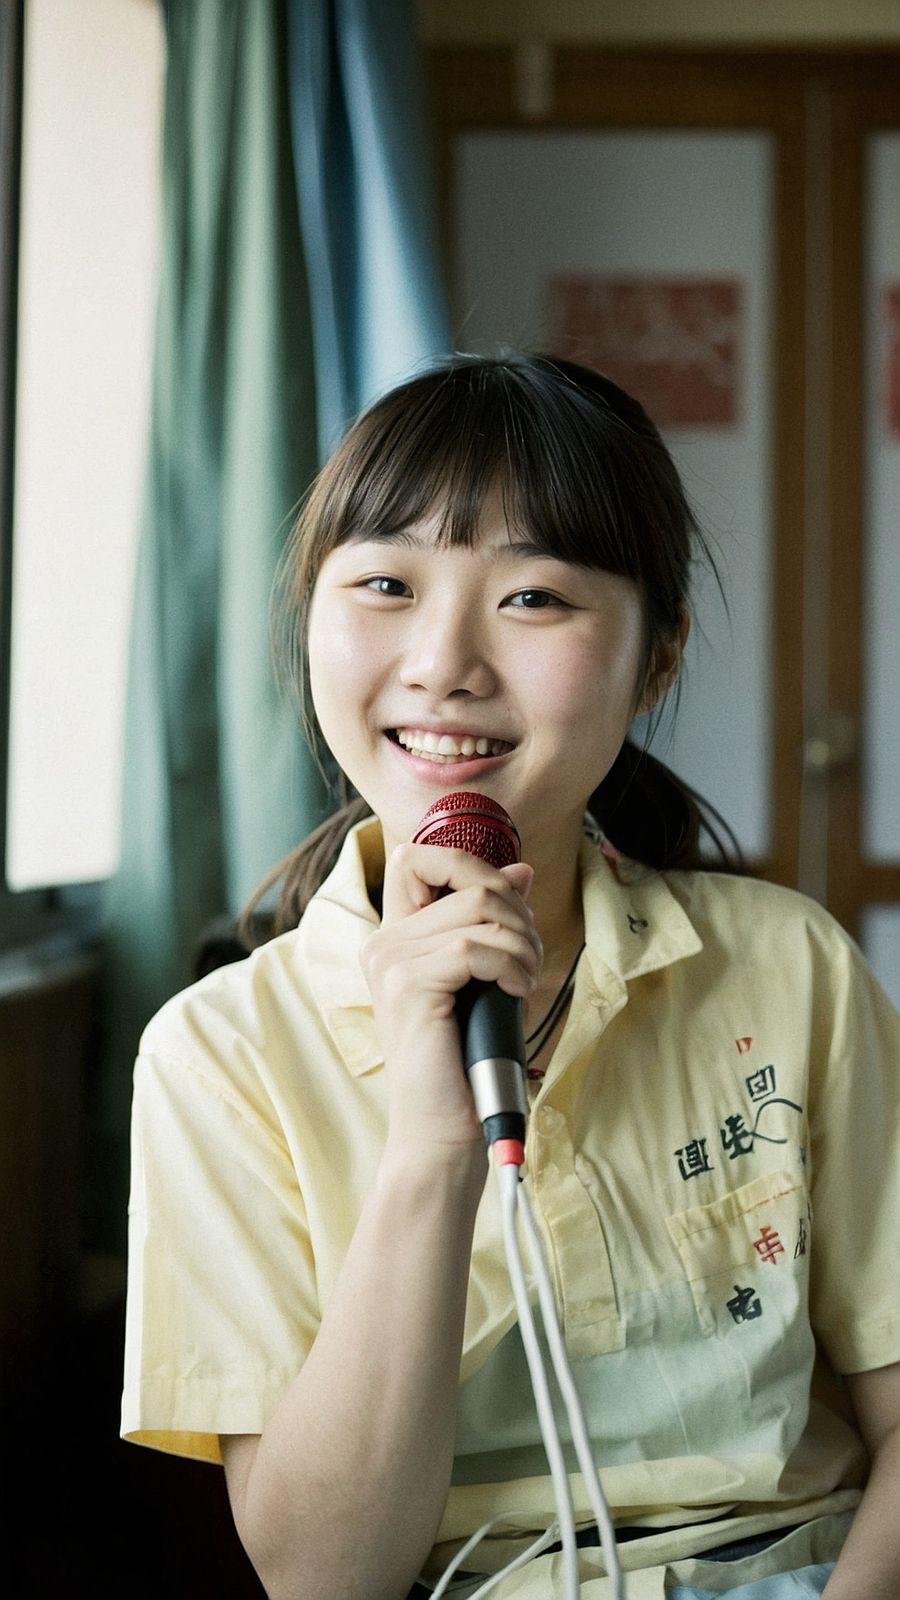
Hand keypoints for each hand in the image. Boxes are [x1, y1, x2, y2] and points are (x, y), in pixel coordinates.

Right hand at [360, 844, 539, 1157]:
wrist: (442, 1134)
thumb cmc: (466, 1063)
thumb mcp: (486, 978)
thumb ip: (494, 922)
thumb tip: (521, 870)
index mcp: (395, 938)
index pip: (416, 856)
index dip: (469, 863)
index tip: (507, 907)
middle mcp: (383, 942)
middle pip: (468, 879)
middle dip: (518, 912)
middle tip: (529, 959)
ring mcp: (391, 962)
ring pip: (480, 909)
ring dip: (523, 943)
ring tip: (524, 980)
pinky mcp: (408, 986)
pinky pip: (478, 946)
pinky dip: (512, 965)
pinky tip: (516, 992)